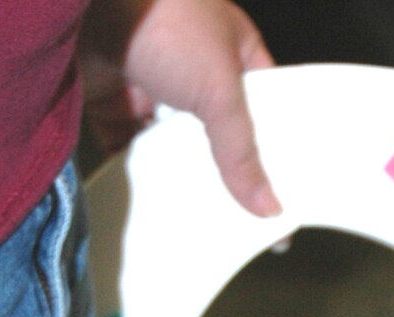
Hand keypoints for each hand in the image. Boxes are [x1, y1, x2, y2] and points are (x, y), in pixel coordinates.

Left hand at [81, 0, 278, 215]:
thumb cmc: (164, 16)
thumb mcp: (219, 89)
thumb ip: (242, 153)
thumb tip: (269, 208)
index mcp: (231, 49)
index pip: (262, 108)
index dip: (275, 150)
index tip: (284, 196)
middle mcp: (191, 65)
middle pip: (216, 132)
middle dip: (225, 170)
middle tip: (243, 218)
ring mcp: (149, 82)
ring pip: (171, 143)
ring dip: (180, 174)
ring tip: (199, 219)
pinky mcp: (110, 98)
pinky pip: (128, 146)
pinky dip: (137, 172)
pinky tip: (154, 202)